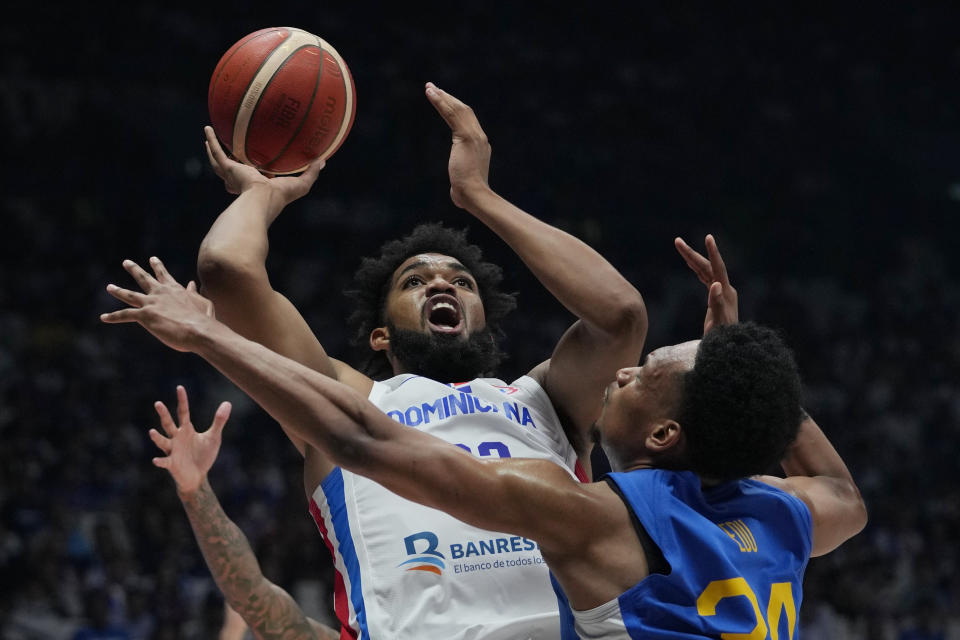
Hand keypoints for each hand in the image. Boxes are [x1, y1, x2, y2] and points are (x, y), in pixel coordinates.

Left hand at [100, 257, 215, 351]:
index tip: (152, 259)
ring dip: (118, 290)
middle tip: (126, 262)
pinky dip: (113, 316)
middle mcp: (160, 292)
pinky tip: (104, 317)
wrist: (199, 330)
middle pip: (144, 278)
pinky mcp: (144, 315)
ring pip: (130, 294)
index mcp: (175, 289)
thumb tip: (192, 283)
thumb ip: (194, 293)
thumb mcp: (203, 302)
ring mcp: (151, 303)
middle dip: (134, 270)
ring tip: (109, 287)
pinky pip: (125, 314)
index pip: (164, 275)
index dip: (158, 267)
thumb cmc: (204, 319)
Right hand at [149, 385, 231, 493]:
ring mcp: (173, 451)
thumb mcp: (213, 437)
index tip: (180, 387)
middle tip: (158, 403)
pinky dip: (160, 461)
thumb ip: (219, 420)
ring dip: (157, 438)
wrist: (198, 477)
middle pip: (168, 424)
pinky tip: (156, 460)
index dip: (182, 400)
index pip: (183, 412)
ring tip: (152, 432)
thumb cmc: (203, 455)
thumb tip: (227, 402)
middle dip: (164, 414)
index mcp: (186, 430)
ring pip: (163, 442)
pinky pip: (165, 462)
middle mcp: (176, 438)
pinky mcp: (172, 464)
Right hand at [204, 126, 324, 206]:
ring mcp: (233, 175)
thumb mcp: (301, 185)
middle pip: (234, 171)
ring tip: (208, 138)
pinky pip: (216, 152)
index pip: (257, 179)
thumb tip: (323, 161)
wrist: (262, 199)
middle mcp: (243, 181)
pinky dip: (211, 140)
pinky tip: (207, 128)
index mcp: (259, 186)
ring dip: (214, 149)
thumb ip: (312, 173)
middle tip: (231, 152)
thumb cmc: (281, 196)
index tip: (262, 166)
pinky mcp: (228, 169)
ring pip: (219, 160)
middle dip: (231, 163)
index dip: (259, 172)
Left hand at [424, 82, 490, 208]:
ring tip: (429, 87)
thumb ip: (460, 183)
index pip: (468, 122)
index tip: (444, 102)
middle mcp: (480, 137)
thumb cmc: (468, 195)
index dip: (455, 110)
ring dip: (442, 96)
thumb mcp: (463, 184)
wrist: (475, 195)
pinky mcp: (466, 137)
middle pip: (464, 111)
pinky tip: (431, 94)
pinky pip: (451, 114)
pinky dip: (440, 102)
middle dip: (448, 98)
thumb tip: (456, 194)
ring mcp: (474, 136)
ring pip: (457, 109)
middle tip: (433, 88)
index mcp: (480, 146)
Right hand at [674, 234, 738, 333]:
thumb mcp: (718, 323)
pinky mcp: (716, 296)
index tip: (708, 237)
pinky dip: (696, 269)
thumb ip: (717, 304)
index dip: (712, 252)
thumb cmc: (722, 338)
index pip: (718, 268)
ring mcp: (721, 292)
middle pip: (708, 266)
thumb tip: (716, 284)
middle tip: (677, 241)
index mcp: (726, 292)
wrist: (727, 346)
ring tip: (679, 246)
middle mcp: (725, 289)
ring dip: (692, 258)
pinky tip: (690, 263)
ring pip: (705, 270)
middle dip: (692, 253)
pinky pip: (705, 277)